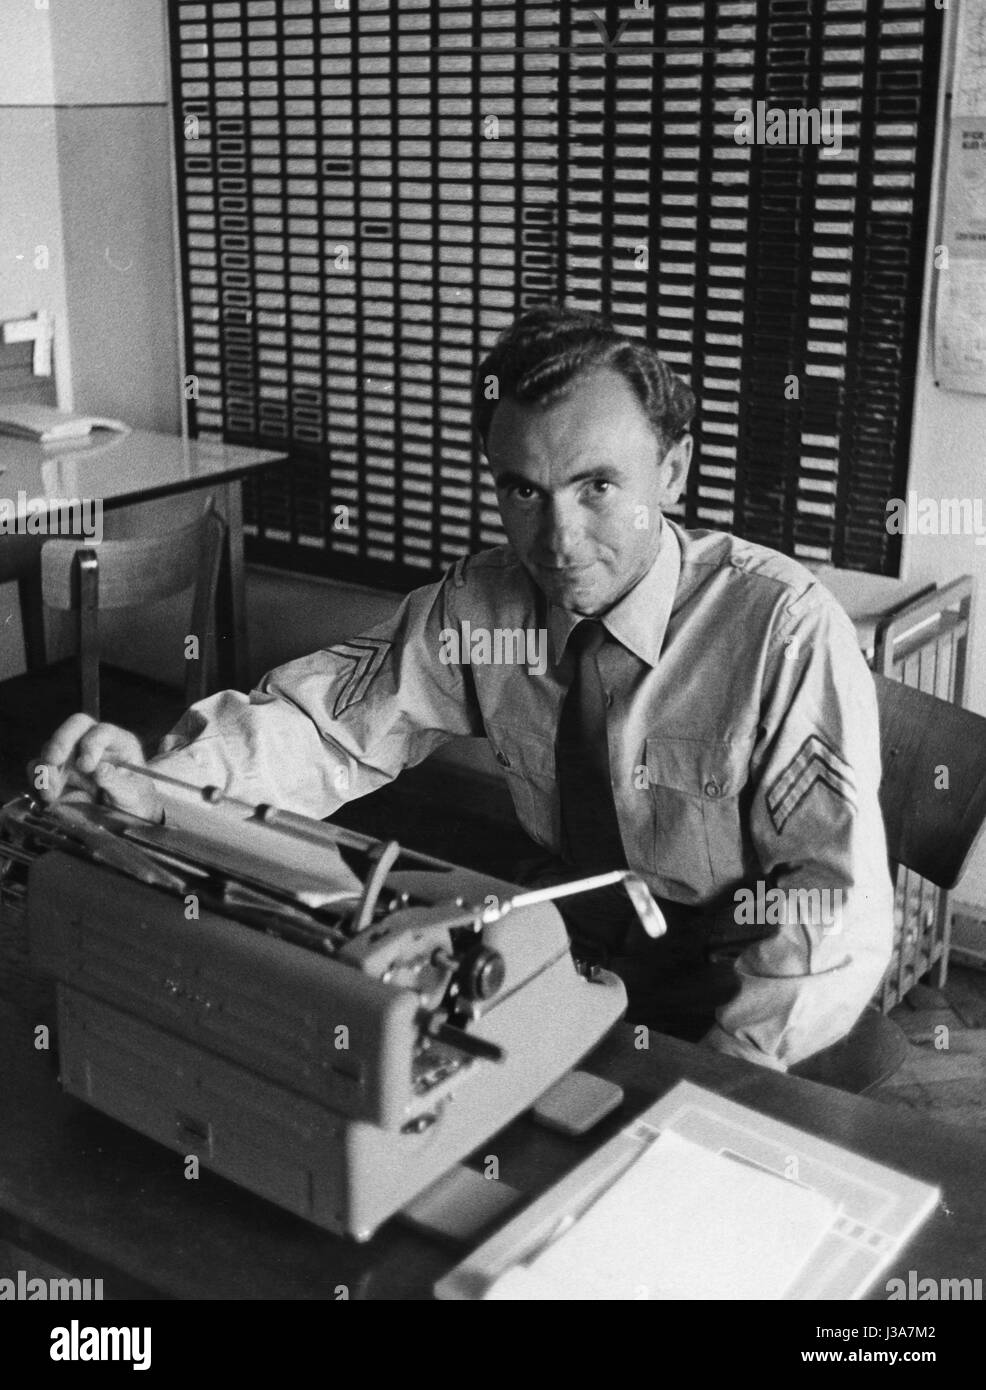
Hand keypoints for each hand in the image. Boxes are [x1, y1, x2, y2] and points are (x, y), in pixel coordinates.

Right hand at [29, 714, 162, 819]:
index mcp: (120, 743)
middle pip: (75, 726)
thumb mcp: (133, 794)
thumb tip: (99, 770)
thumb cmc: (136, 801)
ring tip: (51, 790)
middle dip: (61, 741)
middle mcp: (95, 744)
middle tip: (53, 759)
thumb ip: (116, 782)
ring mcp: (75, 757)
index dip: (92, 744)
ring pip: (53, 747)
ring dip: (47, 766)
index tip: (87, 765)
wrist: (126, 818)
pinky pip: (39, 767)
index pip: (103, 731)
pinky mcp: (58, 773)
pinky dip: (37, 778)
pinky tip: (46, 794)